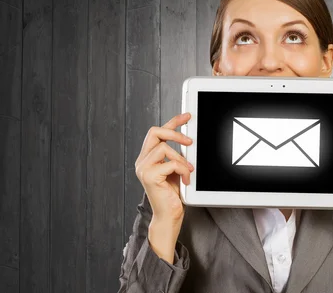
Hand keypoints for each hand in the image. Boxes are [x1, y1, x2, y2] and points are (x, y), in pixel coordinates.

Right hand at [134, 113, 193, 261]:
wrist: (169, 216)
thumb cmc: (173, 195)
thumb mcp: (176, 170)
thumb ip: (176, 156)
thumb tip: (188, 140)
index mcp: (147, 157)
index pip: (157, 132)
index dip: (172, 122)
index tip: (187, 116)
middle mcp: (142, 161)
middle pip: (155, 132)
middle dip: (175, 132)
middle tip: (190, 141)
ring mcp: (143, 168)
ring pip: (164, 148)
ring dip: (181, 159)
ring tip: (188, 171)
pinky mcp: (149, 176)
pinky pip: (171, 163)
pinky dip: (183, 170)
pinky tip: (186, 180)